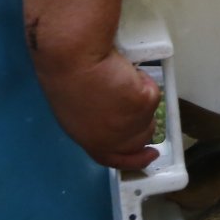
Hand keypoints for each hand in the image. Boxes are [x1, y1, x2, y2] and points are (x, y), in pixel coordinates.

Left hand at [35, 49, 162, 170]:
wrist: (74, 59)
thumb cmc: (66, 76)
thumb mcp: (74, 110)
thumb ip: (95, 123)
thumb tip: (112, 118)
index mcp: (90, 140)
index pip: (116, 159)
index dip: (135, 160)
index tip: (151, 155)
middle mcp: (112, 139)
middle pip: (138, 139)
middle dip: (142, 123)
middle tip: (138, 106)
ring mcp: (130, 124)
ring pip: (148, 114)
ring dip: (140, 98)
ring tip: (120, 80)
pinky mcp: (145, 104)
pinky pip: (152, 92)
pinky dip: (143, 80)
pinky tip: (125, 72)